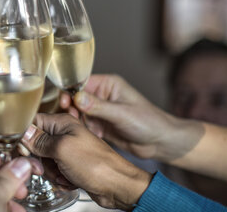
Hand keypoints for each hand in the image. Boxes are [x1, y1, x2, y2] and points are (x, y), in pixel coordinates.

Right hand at [22, 113, 151, 209]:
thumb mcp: (62, 149)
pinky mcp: (71, 163)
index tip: (22, 149)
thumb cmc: (97, 164)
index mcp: (63, 122)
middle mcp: (65, 133)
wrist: (117, 186)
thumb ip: (39, 140)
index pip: (33, 122)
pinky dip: (58, 177)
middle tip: (45, 165)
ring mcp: (68, 149)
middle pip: (36, 142)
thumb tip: (22, 133)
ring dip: (49, 170)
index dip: (25, 136)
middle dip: (38, 157)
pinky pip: (54, 169)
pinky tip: (69, 180)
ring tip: (62, 174)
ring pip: (43, 158)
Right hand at [70, 74, 203, 161]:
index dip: (70, 92)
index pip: (81, 82)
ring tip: (84, 127)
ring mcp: (100, 110)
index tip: (64, 103)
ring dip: (77, 120)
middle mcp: (102, 95)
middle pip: (75, 97)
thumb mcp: (121, 113)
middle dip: (71, 107)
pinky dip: (83, 130)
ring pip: (77, 112)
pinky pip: (84, 124)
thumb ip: (98, 106)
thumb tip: (76, 97)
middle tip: (72, 117)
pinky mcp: (100, 124)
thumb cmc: (148, 122)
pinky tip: (91, 135)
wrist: (161, 143)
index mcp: (108, 84)